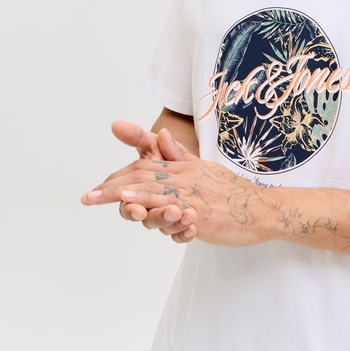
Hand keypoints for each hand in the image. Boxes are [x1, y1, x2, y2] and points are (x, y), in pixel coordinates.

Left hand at [82, 126, 275, 246]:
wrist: (261, 208)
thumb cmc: (231, 192)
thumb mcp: (203, 168)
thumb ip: (178, 155)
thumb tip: (161, 135)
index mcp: (182, 168)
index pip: (145, 167)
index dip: (120, 176)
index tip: (98, 188)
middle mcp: (185, 178)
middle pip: (144, 178)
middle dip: (114, 188)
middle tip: (88, 197)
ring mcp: (193, 196)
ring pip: (157, 193)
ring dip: (132, 196)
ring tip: (109, 197)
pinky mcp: (203, 215)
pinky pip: (177, 211)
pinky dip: (158, 209)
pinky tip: (143, 211)